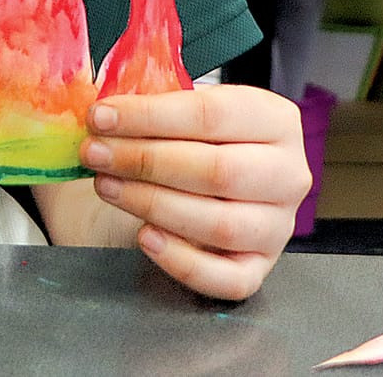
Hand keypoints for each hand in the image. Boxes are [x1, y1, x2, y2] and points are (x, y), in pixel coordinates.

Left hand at [80, 84, 309, 299]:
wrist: (194, 175)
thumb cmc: (182, 134)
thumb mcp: (173, 106)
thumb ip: (147, 102)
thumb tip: (102, 112)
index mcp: (273, 119)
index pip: (210, 114)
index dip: (148, 116)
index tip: (100, 117)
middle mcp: (287, 174)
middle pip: (218, 171)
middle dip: (144, 161)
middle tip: (94, 153)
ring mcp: (277, 225)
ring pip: (220, 225)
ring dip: (152, 204)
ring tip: (105, 185)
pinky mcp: (260, 266)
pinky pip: (229, 279)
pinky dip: (183, 262)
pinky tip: (145, 237)